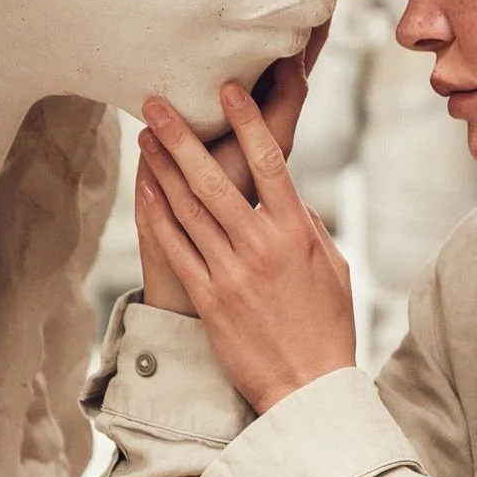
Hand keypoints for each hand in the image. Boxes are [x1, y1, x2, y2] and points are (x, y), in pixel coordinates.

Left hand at [136, 83, 355, 412]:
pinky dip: (157, 215)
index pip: (270, 164)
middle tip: (158, 103)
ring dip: (162, 169)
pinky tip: (144, 189)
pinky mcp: (208, 298)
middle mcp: (261, 248)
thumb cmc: (327, 324)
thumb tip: (284, 192)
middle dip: (183, 138)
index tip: (229, 90)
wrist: (308, 386)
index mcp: (296, 234)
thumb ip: (305, 224)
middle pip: (214, 180)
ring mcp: (230, 273)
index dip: (247, 123)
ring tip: (146, 137)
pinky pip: (176, 248)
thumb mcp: (331, 266)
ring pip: (187, 210)